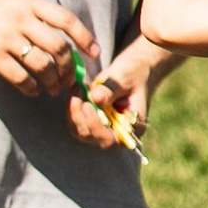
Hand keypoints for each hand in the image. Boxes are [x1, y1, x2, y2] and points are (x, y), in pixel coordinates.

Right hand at [0, 0, 97, 98]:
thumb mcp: (14, 2)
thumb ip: (37, 17)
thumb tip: (65, 43)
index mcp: (29, 3)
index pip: (66, 20)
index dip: (84, 37)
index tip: (93, 53)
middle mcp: (20, 18)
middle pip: (58, 47)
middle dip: (69, 68)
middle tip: (69, 80)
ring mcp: (6, 38)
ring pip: (43, 65)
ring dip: (53, 81)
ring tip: (53, 89)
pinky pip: (20, 77)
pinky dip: (31, 88)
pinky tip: (33, 91)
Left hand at [73, 35, 160, 150]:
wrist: (134, 68)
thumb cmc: (134, 72)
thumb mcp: (124, 77)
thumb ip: (111, 89)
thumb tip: (95, 98)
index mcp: (133, 127)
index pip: (110, 139)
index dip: (95, 126)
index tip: (87, 105)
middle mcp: (118, 133)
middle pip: (91, 137)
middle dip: (80, 116)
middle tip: (78, 92)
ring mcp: (104, 128)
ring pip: (81, 130)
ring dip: (74, 111)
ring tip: (78, 89)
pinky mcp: (94, 121)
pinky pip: (78, 121)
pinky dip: (73, 108)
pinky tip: (77, 90)